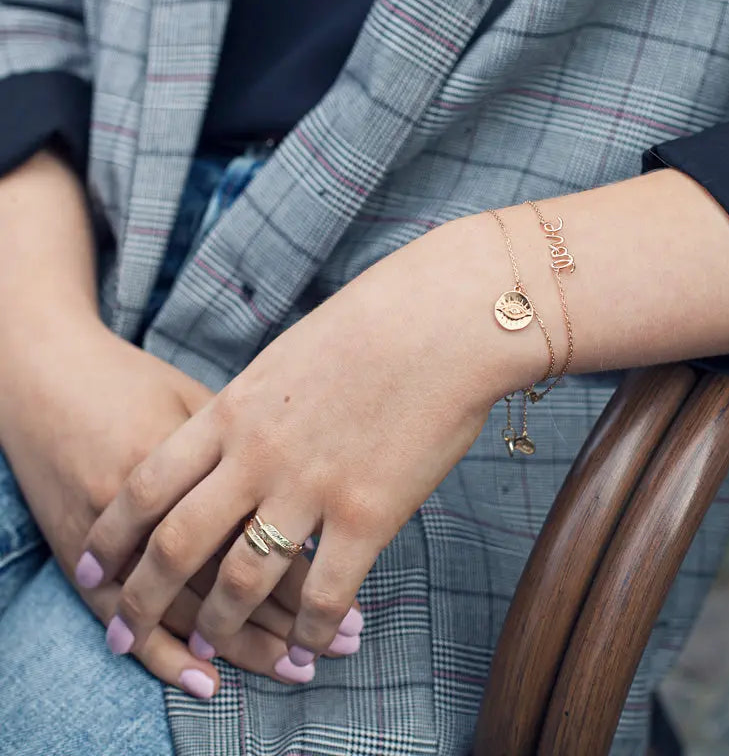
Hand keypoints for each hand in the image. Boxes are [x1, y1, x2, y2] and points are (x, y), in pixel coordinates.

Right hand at [0, 323, 351, 695]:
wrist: (50, 371)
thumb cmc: (140, 381)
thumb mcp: (205, 398)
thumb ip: (253, 442)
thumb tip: (313, 485)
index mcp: (208, 453)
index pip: (269, 533)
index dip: (315, 578)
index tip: (354, 609)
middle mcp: (164, 500)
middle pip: (236, 576)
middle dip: (291, 620)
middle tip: (340, 649)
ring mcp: (118, 529)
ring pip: (187, 605)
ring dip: (241, 646)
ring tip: (291, 670)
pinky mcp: (80, 545)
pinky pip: (126, 613)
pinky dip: (161, 652)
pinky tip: (203, 680)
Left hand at [79, 215, 516, 669]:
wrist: (436, 323)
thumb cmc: (368, 327)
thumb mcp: (284, 359)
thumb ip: (250, 407)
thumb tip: (235, 437)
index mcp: (232, 412)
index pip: (148, 484)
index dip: (114, 533)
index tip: (94, 564)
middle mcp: (257, 457)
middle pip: (177, 544)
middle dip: (142, 598)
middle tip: (124, 631)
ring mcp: (309, 488)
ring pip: (240, 580)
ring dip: (219, 626)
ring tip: (211, 652)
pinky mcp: (366, 514)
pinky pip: (324, 593)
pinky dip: (310, 630)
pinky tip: (308, 645)